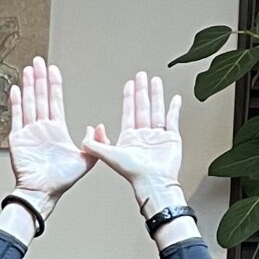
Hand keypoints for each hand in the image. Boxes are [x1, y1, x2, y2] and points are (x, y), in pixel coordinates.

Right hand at [6, 57, 88, 207]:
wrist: (43, 192)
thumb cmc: (61, 181)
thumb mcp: (86, 160)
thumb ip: (94, 142)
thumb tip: (98, 125)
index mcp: (56, 130)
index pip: (55, 101)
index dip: (54, 85)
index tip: (54, 70)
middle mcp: (41, 128)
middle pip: (40, 97)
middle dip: (40, 78)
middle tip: (39, 61)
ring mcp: (28, 131)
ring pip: (29, 102)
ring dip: (28, 85)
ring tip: (29, 69)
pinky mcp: (17, 138)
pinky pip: (16, 116)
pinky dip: (16, 103)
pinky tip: (16, 89)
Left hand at [82, 71, 183, 210]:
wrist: (154, 182)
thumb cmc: (133, 174)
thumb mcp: (109, 156)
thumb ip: (94, 146)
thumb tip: (83, 135)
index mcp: (130, 137)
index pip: (129, 111)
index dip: (129, 97)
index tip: (129, 84)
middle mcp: (144, 135)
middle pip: (143, 107)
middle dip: (142, 90)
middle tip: (142, 75)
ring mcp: (158, 136)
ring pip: (157, 109)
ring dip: (156, 95)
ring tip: (156, 81)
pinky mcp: (171, 138)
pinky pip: (173, 119)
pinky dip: (174, 108)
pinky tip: (175, 98)